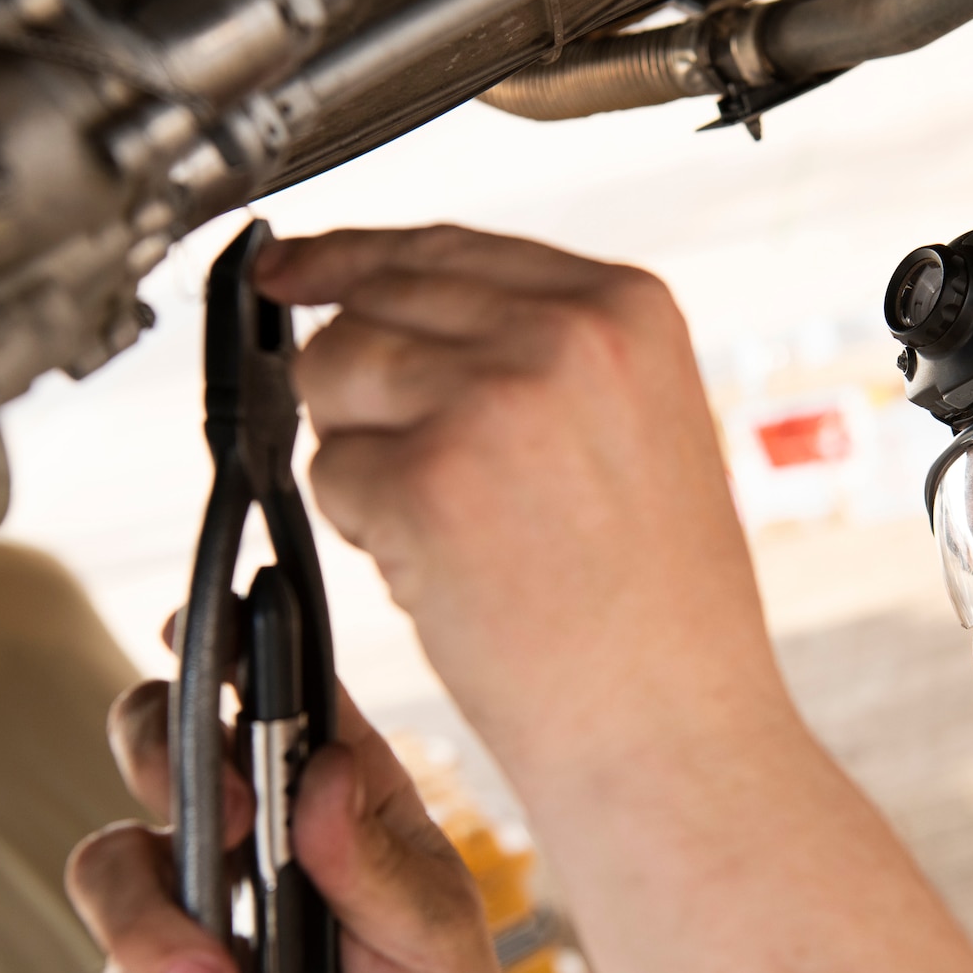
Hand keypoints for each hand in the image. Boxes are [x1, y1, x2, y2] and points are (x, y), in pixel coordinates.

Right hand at [65, 678, 522, 972]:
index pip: (266, 695)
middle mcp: (250, 838)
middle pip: (154, 747)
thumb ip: (379, 864)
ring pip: (108, 869)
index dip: (221, 647)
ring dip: (152, 930)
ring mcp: (194, 916)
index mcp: (334, 794)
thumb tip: (322, 777)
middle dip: (160, 756)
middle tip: (227, 820)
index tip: (196, 628)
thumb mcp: (442, 935)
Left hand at [258, 227, 788, 773]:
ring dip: (363, 451)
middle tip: (409, 462)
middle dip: (360, 379)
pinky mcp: (426, 480)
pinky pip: (329, 471)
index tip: (297, 270)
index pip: (449, 244)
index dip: (355, 259)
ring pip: (334, 374)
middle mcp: (564, 331)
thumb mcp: (645, 428)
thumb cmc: (664, 609)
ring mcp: (492, 400)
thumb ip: (547, 350)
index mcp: (628, 306)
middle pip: (375, 301)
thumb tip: (403, 311)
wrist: (675, 728)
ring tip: (454, 528)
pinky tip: (446, 572)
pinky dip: (362, 527)